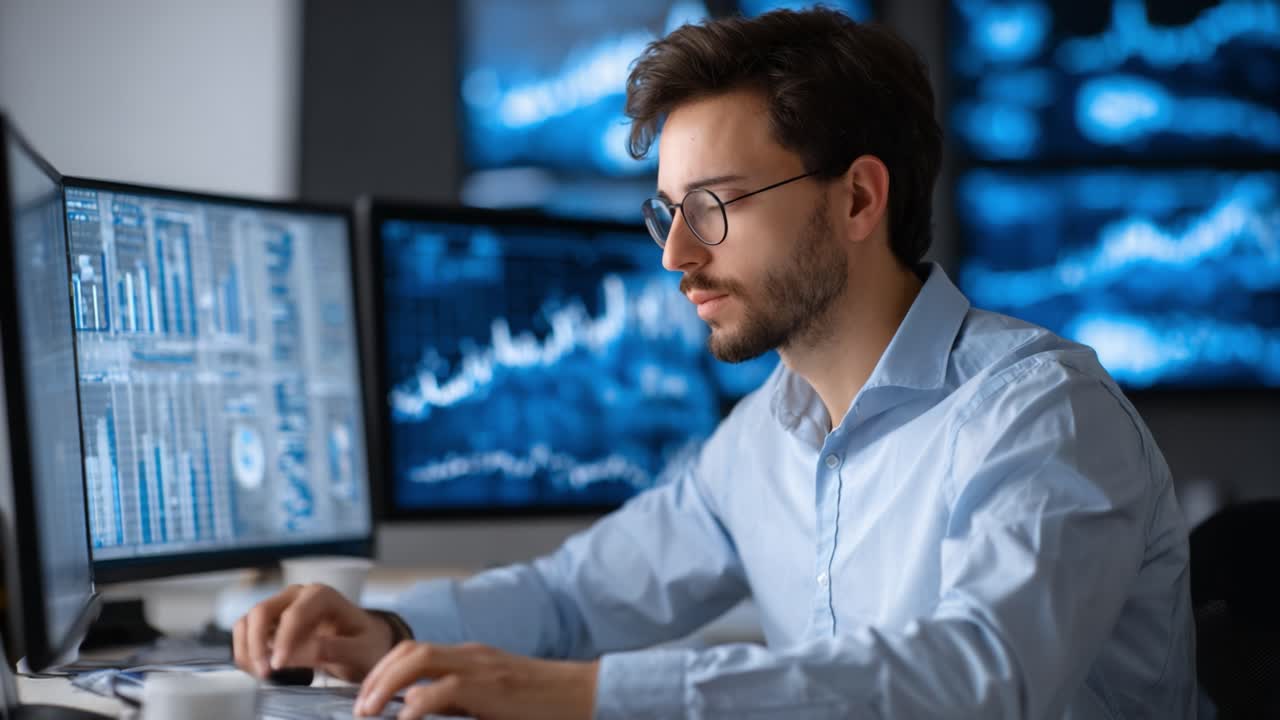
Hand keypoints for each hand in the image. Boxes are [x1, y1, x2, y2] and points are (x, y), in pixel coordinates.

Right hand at [232, 583, 395, 681]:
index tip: (278, 666)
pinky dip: (245, 651)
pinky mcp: (272, 622)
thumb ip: (333, 649)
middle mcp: (298, 595)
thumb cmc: (365, 643)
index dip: (282, 640)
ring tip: (261, 674)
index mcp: (322, 595)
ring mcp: (282, 606)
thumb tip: (296, 654)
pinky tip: (259, 669)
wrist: (366, 643)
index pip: (294, 614)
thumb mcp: (361, 650)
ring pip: (248, 620)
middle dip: (257, 644)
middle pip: (262, 611)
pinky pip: (246, 632)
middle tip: (265, 674)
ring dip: (247, 648)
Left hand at [355, 641, 598, 719]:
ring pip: (420, 659)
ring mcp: (482, 668)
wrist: (584, 695)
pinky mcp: (493, 688)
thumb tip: (419, 711)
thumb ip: (458, 701)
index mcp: (469, 657)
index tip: (364, 696)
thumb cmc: (541, 702)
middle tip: (359, 707)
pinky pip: (445, 689)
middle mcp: (471, 655)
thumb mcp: (492, 698)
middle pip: (409, 649)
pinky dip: (418, 704)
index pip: (414, 650)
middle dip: (375, 675)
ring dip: (386, 684)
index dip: (381, 669)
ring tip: (369, 711)